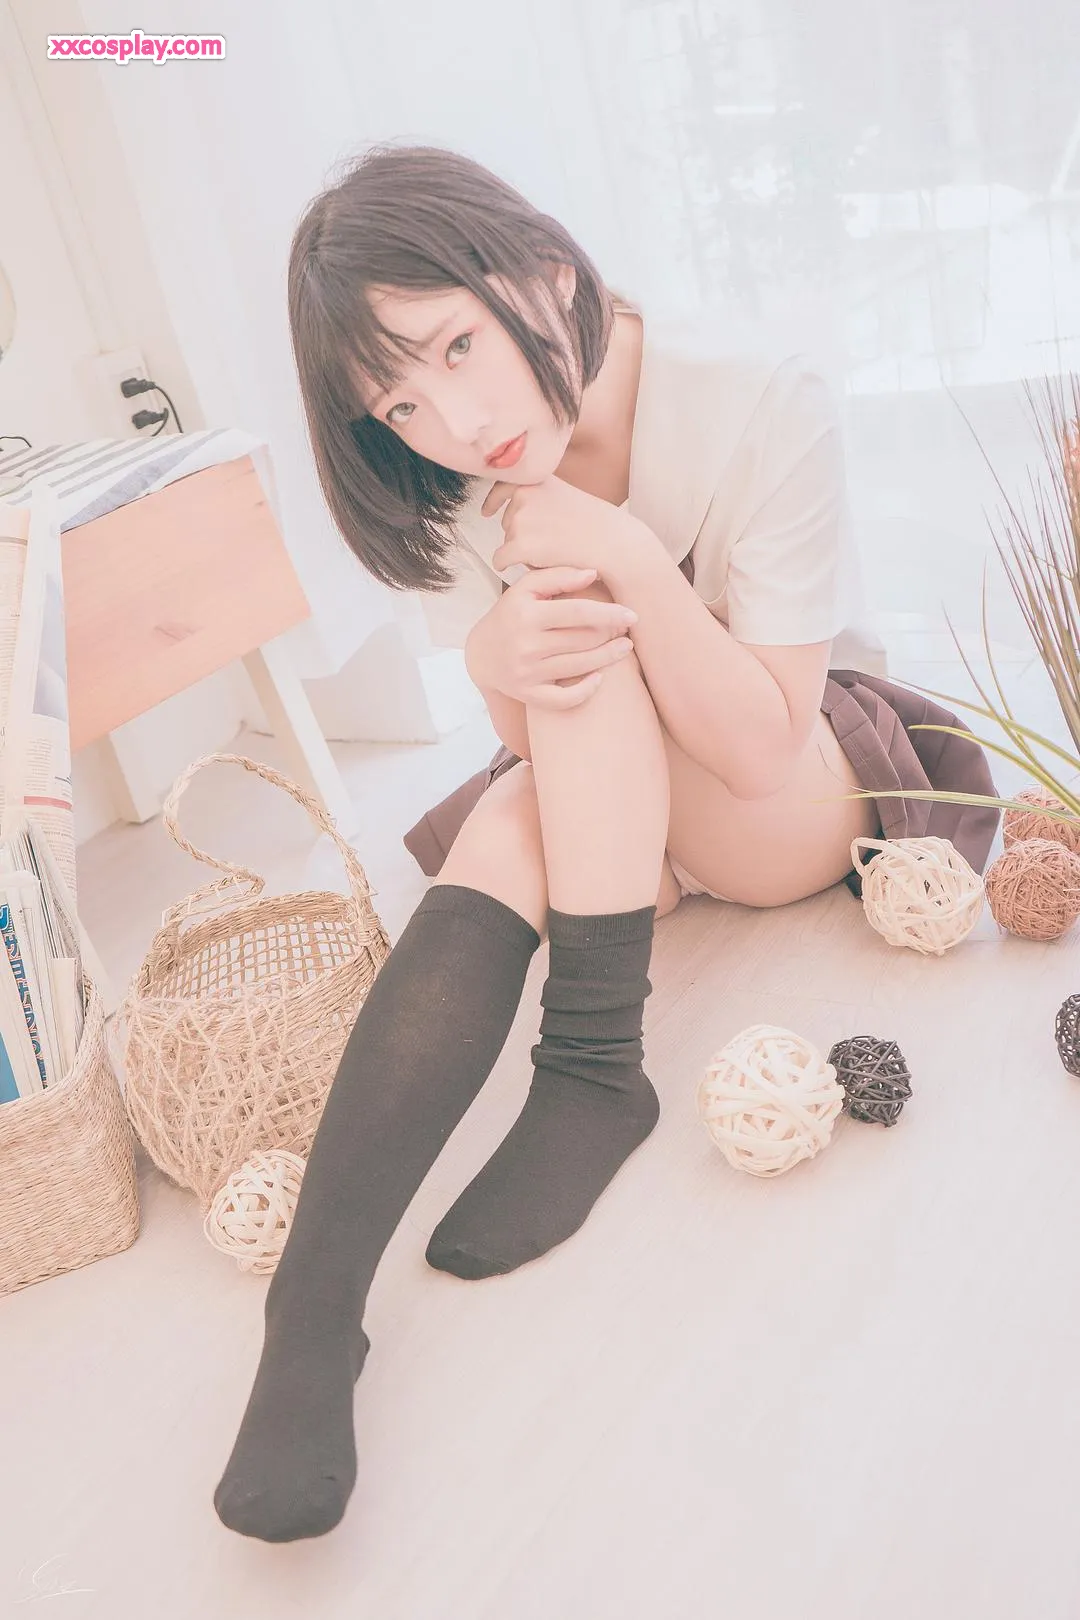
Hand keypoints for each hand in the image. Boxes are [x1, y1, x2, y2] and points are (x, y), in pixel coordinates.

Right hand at [464, 565, 637, 710]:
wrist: (482, 654)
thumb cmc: (512, 615)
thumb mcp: (526, 589)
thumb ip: (558, 576)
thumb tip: (594, 573)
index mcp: (526, 614)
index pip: (578, 612)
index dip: (609, 614)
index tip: (632, 615)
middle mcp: (525, 645)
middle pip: (583, 640)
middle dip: (611, 634)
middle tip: (626, 629)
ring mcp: (527, 673)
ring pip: (580, 666)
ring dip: (609, 657)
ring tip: (624, 648)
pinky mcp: (528, 695)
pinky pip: (563, 699)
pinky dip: (585, 691)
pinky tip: (599, 678)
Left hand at [482, 473, 644, 577]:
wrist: (614, 546)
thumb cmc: (600, 527)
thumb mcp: (568, 496)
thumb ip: (543, 497)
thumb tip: (518, 506)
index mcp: (538, 479)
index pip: (502, 485)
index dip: (494, 501)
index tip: (487, 511)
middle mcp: (525, 495)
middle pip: (508, 521)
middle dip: (521, 533)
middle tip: (551, 542)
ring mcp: (521, 519)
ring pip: (508, 542)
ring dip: (523, 551)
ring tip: (554, 552)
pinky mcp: (520, 545)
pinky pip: (501, 559)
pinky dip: (507, 566)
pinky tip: (524, 569)